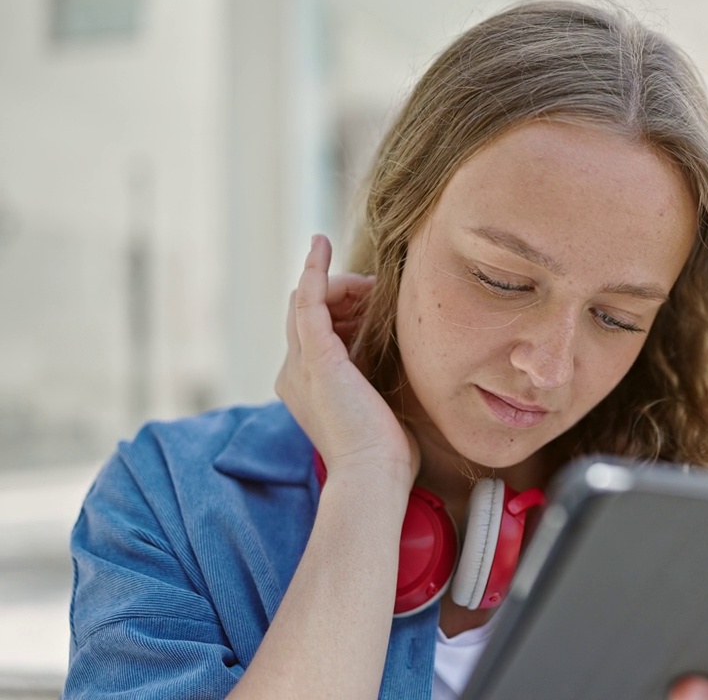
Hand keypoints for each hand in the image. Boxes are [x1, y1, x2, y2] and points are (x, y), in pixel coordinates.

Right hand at [275, 234, 418, 484]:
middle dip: (345, 296)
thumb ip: (378, 377)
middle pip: (311, 313)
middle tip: (380, 294)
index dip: (346, 312)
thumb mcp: (381, 403)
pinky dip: (314, 270)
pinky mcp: (316, 357)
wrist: (375, 475)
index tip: (380, 308)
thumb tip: (400, 361)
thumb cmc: (387, 452)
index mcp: (309, 386)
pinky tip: (320, 244)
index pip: (317, 330)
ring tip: (373, 284)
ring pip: (311, 303)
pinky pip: (308, 301)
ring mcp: (301, 364)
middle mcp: (295, 373)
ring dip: (343, 286)